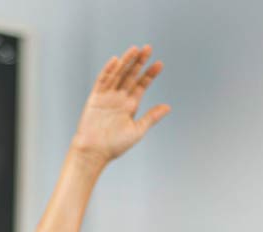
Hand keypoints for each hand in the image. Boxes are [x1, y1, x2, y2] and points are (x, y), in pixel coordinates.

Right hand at [70, 45, 169, 167]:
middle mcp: (119, 98)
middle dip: (139, 62)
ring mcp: (107, 97)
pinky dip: (108, 71)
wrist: (94, 152)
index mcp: (130, 105)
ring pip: (118, 74)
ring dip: (126, 62)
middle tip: (148, 48)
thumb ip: (151, 117)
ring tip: (135, 50)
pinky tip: (116, 61)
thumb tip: (168, 107)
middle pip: (131, 75)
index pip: (142, 85)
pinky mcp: (95, 98)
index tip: (159, 64)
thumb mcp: (138, 130)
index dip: (150, 74)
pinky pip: (102, 81)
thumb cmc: (115, 145)